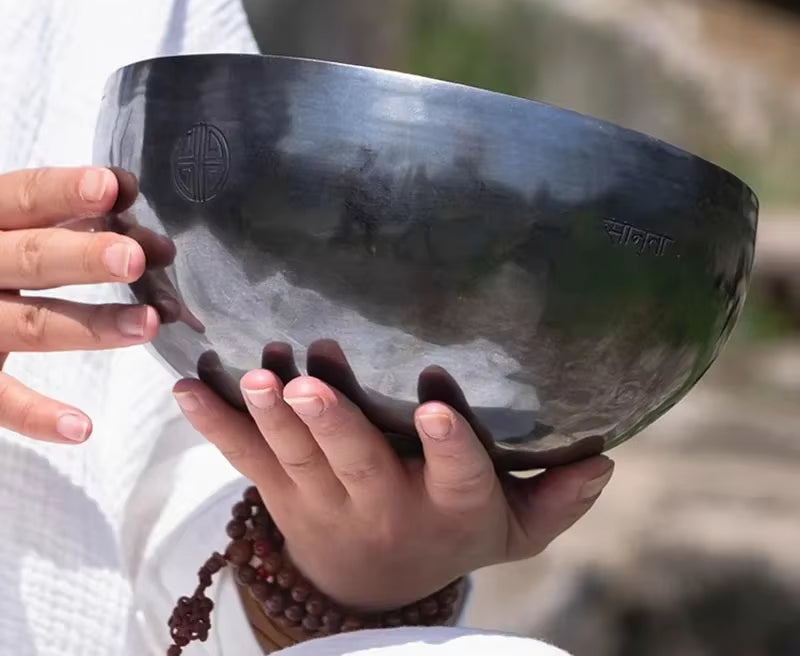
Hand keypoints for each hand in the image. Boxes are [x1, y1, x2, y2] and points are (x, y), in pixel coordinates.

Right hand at [0, 167, 158, 442]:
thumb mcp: (16, 224)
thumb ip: (68, 212)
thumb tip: (130, 194)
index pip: (23, 197)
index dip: (65, 192)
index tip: (114, 187)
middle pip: (29, 259)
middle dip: (83, 258)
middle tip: (136, 259)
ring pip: (27, 325)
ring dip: (90, 326)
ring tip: (148, 324)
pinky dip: (37, 416)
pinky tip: (82, 428)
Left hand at [173, 342, 612, 610]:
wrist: (372, 593)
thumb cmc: (450, 536)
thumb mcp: (510, 532)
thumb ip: (557, 500)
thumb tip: (608, 460)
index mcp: (444, 510)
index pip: (456, 480)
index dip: (450, 448)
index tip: (440, 409)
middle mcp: (382, 508)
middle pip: (358, 467)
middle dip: (334, 427)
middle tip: (311, 385)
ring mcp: (323, 505)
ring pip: (295, 461)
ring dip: (274, 420)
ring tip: (259, 377)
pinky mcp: (282, 498)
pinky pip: (246, 462)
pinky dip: (218, 424)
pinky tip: (188, 387)